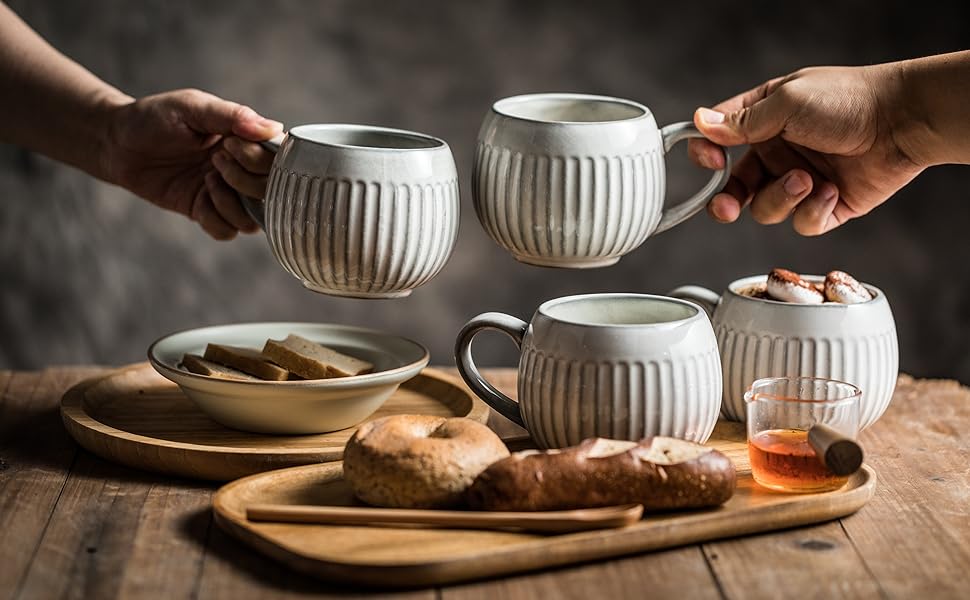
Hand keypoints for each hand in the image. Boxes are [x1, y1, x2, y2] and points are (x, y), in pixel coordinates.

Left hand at [103, 89, 282, 238]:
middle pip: (270, 193)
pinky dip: (217, 220)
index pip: (277, 161)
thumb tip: (274, 128)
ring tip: (207, 181)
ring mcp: (225, 194)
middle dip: (243, 180)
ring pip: (253, 220)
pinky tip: (200, 199)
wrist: (116, 142)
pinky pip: (228, 232)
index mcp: (247, 141)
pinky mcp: (205, 212)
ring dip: (232, 203)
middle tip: (214, 161)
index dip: (258, 159)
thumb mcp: (193, 107)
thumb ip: (233, 116)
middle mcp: (242, 170)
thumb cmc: (155, 117)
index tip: (229, 144)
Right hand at [687, 64, 923, 234]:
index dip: (707, 153)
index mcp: (764, 121)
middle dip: (726, 202)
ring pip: (766, 209)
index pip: (720, 140)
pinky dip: (813, 211)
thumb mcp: (787, 102)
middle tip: (726, 209)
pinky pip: (802, 223)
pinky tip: (832, 191)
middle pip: (735, 188)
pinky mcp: (826, 206)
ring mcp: (801, 181)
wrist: (904, 122)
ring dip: (782, 198)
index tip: (711, 161)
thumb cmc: (849, 100)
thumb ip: (742, 121)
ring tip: (808, 180)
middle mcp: (778, 153)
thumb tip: (700, 123)